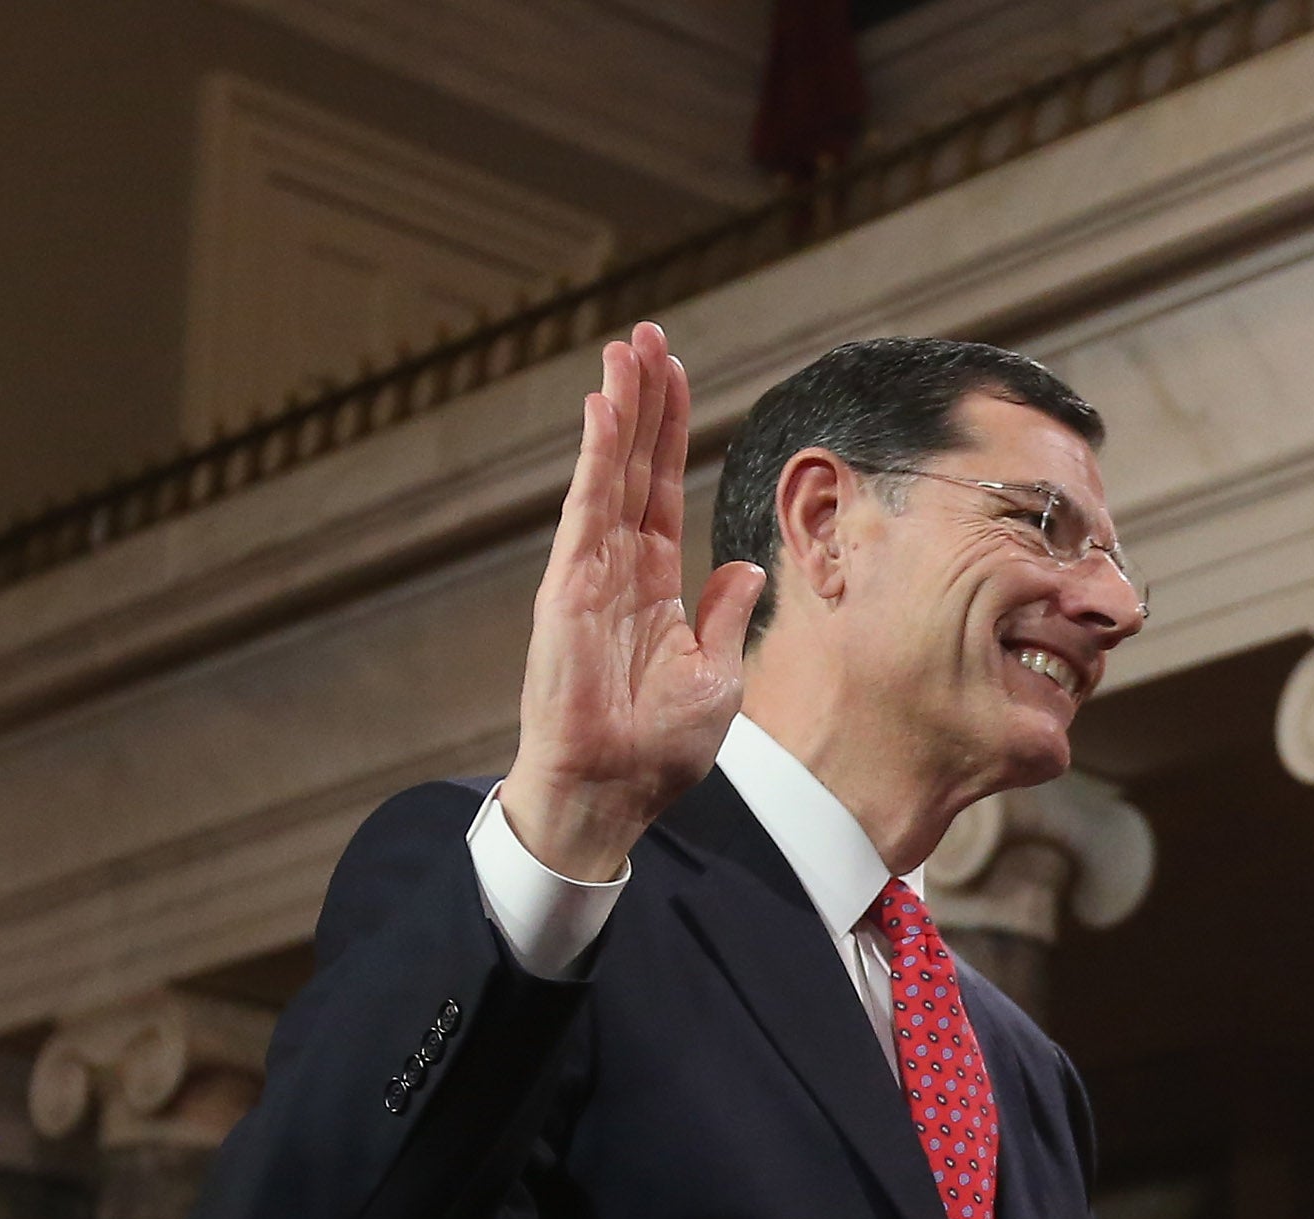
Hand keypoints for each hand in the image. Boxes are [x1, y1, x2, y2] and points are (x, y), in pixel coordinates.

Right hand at [501, 322, 764, 881]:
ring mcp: (591, 572)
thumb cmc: (658, 748)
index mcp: (656, 583)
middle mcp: (621, 566)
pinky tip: (604, 409)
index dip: (672, 430)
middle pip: (636, 463)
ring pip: (610, 472)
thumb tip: (743, 570)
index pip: (665, 487)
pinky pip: (587, 510)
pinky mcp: (570, 588)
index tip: (677, 374)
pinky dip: (597, 459)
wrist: (614, 791)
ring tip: (627, 347)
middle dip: (644, 398)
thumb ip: (721, 614)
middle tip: (646, 333)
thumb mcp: (713, 674)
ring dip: (620, 409)